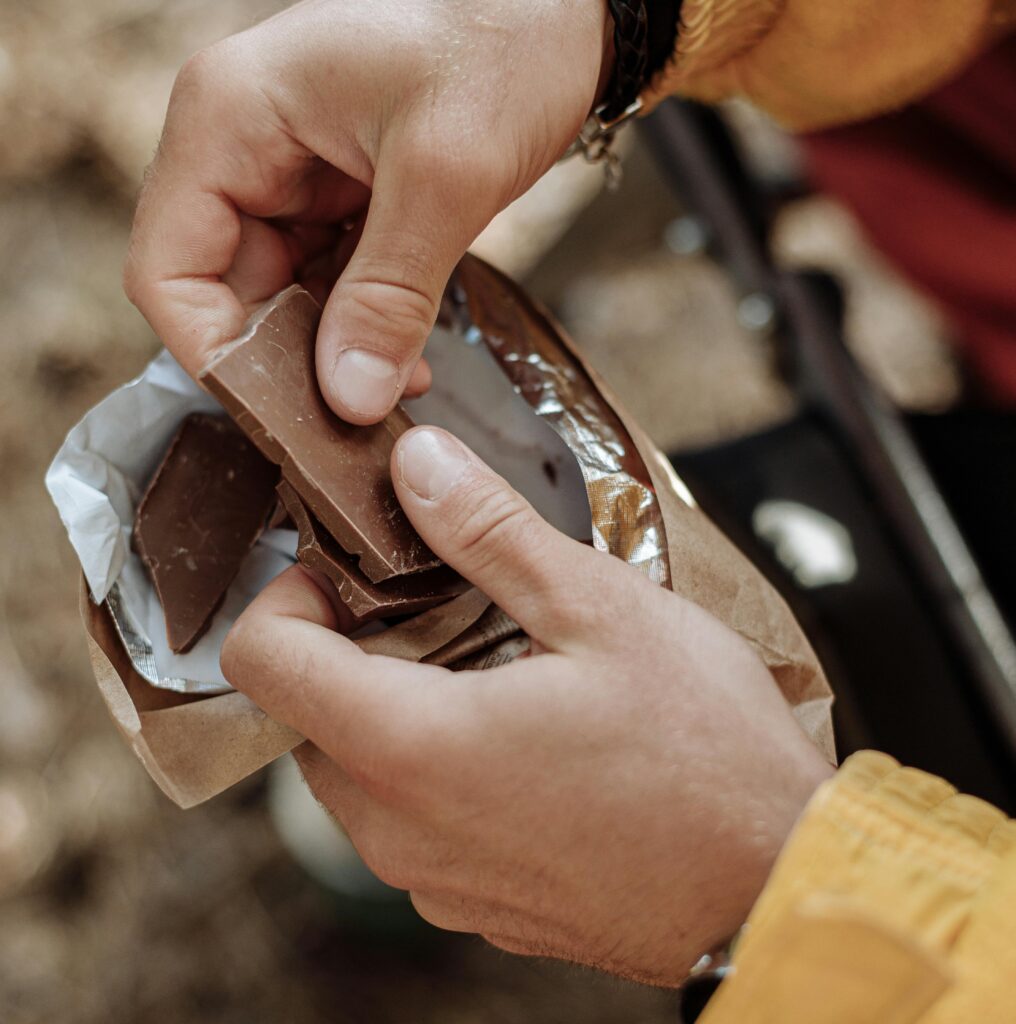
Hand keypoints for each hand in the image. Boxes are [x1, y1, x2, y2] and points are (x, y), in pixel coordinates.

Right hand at [123, 0, 611, 422]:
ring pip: (280, 300)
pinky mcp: (339, 200)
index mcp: (230, 119)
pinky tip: (405, 355)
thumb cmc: (502, 47)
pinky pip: (328, 286)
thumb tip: (350, 397)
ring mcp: (292, 176)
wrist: (562, 18)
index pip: (168, 269)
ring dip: (331, 354)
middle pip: (226, 295)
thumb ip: (390, 292)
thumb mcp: (444, 175)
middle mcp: (245, 149)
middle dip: (288, 364)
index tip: (280, 415)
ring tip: (395, 387)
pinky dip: (362, 327)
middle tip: (355, 418)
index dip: (212, 353)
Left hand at [222, 427, 832, 983]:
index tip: (348, 569)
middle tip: (438, 607)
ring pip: (358, 771)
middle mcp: (401, 829)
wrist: (775, 885)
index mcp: (413, 746)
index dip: (286, 596)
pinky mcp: (474, 904)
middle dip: (349, 648)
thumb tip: (417, 467)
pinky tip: (520, 738)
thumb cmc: (704, 752)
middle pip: (308, 716)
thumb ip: (489, 534)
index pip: (265, 663)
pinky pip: (412, 821)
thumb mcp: (600, 610)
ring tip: (492, 667)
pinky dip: (433, 767)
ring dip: (394, 706)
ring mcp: (435, 880)